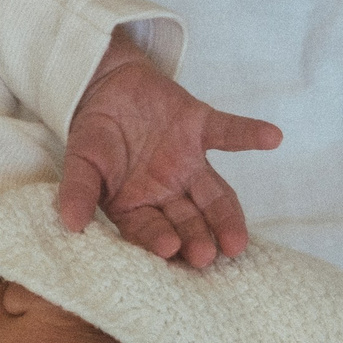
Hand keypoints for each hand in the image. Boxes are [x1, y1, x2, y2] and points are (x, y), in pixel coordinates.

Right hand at [58, 35, 280, 266]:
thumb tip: (71, 223)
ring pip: (215, 195)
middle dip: (199, 238)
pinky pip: (228, 133)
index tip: (170, 249)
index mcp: (136, 204)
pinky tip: (271, 138)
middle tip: (207, 256)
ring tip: (238, 241)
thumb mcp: (80, 161)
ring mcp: (188, 162)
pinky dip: (248, 134)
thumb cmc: (93, 133)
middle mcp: (168, 191)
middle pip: (189, 220)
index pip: (150, 230)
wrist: (106, 86)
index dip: (159, 240)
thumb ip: (79, 190)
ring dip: (227, 216)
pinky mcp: (201, 127)